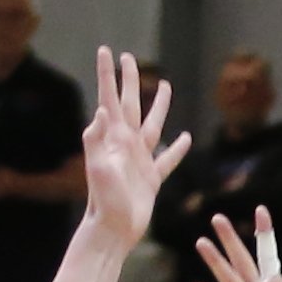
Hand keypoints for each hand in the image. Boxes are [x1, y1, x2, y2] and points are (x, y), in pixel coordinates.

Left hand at [76, 48, 183, 255]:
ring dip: (159, 106)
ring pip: (152, 125)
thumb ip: (96, 141)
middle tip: (128, 57)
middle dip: (129, 81)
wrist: (112, 230)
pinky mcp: (151, 178)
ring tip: (166, 86)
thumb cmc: (103, 201)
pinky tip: (185, 139)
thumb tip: (101, 111)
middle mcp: (126, 145)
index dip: (107, 75)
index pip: (110, 99)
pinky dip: (177, 149)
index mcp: (113, 139)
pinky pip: (167, 159)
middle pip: (131, 104)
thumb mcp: (97, 169)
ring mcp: (139, 160)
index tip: (106, 51)